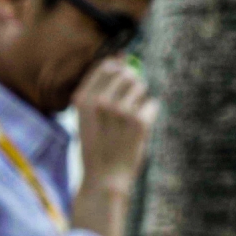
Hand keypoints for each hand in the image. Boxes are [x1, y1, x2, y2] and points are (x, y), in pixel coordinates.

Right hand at [71, 59, 156, 191]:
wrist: (104, 178)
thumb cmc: (97, 144)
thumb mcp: (87, 116)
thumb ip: (100, 87)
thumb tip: (121, 57)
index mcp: (83, 100)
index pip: (105, 67)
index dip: (117, 68)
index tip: (120, 78)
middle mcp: (100, 102)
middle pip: (126, 73)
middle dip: (131, 84)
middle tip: (127, 104)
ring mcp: (121, 111)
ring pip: (140, 87)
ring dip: (139, 99)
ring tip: (129, 120)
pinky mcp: (139, 122)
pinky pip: (152, 104)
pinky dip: (149, 114)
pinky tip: (138, 131)